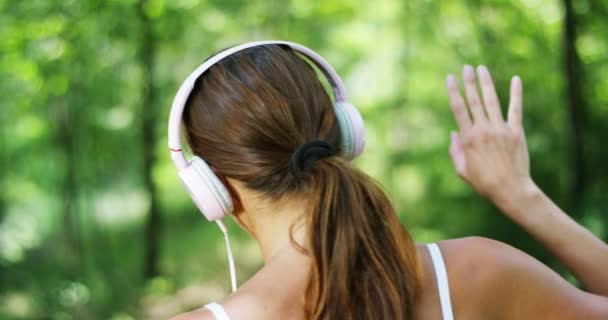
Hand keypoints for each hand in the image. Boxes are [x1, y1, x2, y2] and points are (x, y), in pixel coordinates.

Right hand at [446, 65, 531, 202]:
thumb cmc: (484, 183)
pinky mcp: (516, 132)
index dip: (454, 91)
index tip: (450, 78)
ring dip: (486, 83)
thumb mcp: (462, 171)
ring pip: (492, 100)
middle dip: (469, 82)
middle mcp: (483, 130)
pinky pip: (516, 109)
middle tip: (466, 67)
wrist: (510, 190)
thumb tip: (453, 134)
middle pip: (474, 100)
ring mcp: (500, 129)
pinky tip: (516, 80)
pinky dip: (516, 93)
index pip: (458, 109)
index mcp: (468, 138)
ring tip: (482, 69)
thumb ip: (455, 151)